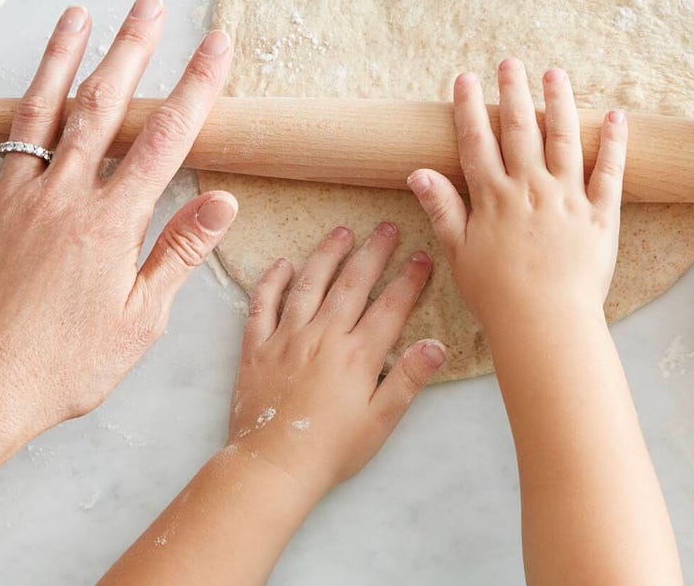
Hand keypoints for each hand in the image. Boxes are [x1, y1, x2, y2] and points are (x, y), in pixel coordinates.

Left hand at [0, 0, 237, 579]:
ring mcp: (7, 200)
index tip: (215, 43)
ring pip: (36, 114)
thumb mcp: (139, 321)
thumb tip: (223, 199)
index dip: (195, 87)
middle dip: (130, 49)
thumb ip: (178, 252)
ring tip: (76, 15)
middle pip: (102, 107)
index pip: (165, 139)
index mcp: (109, 222)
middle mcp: (60, 196)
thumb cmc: (63, 369)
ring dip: (58, 59)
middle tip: (148, 4)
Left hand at [229, 222, 443, 500]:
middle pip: (353, 284)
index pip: (390, 306)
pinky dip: (272, 281)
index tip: (421, 255)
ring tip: (342, 232)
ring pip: (310, 284)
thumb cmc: (331, 450)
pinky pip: (263, 305)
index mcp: (357, 355)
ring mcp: (287, 338)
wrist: (272, 466)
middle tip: (386, 227)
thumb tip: (437, 344)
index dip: (409, 279)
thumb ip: (408, 380)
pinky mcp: (257, 347)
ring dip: (328, 255)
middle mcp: (323, 336)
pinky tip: (282, 263)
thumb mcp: (380, 421)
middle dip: (373, 252)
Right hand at [409, 64, 680, 585]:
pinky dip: (614, 143)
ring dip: (559, 103)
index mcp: (493, 197)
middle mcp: (530, 188)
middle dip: (513, 91)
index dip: (469, 107)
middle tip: (510, 62)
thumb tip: (418, 172)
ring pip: (564, 139)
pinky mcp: (601, 215)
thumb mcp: (460, 252)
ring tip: (555, 74)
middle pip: (520, 129)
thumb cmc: (498, 295)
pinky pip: (609, 172)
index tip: (464, 78)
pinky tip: (615, 116)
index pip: (477, 141)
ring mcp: (567, 198)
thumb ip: (442, 208)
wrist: (545, 323)